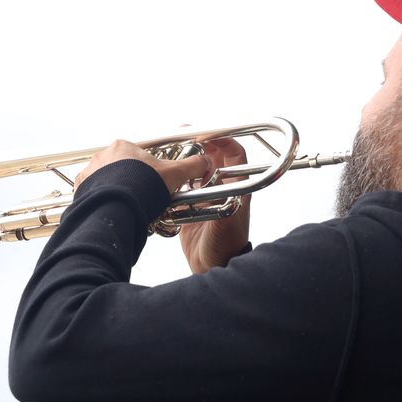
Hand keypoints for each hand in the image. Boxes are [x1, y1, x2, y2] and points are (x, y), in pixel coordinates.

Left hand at [74, 140, 212, 194]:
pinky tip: (113, 209)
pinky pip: (93, 194)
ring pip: (106, 181)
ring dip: (117, 191)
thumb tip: (204, 162)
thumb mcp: (173, 175)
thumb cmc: (141, 188)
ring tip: (128, 205)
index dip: (148, 171)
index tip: (153, 182)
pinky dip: (103, 201)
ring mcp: (90, 172)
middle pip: (122, 168)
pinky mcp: (82, 189)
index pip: (139, 156)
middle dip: (132, 182)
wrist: (117, 207)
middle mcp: (103, 156)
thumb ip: (190, 167)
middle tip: (143, 196)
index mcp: (124, 147)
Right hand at [178, 137, 250, 274]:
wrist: (213, 267)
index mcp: (236, 188)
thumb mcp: (226, 221)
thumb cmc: (225, 246)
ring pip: (197, 170)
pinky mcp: (191, 207)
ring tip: (170, 148)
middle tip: (183, 135)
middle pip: (213, 157)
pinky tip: (164, 173)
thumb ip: (222, 198)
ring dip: (185, 159)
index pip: (235, 155)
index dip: (224, 140)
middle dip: (200, 144)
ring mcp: (206, 197)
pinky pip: (183, 186)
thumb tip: (214, 171)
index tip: (206, 134)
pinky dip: (175, 177)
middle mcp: (222, 189)